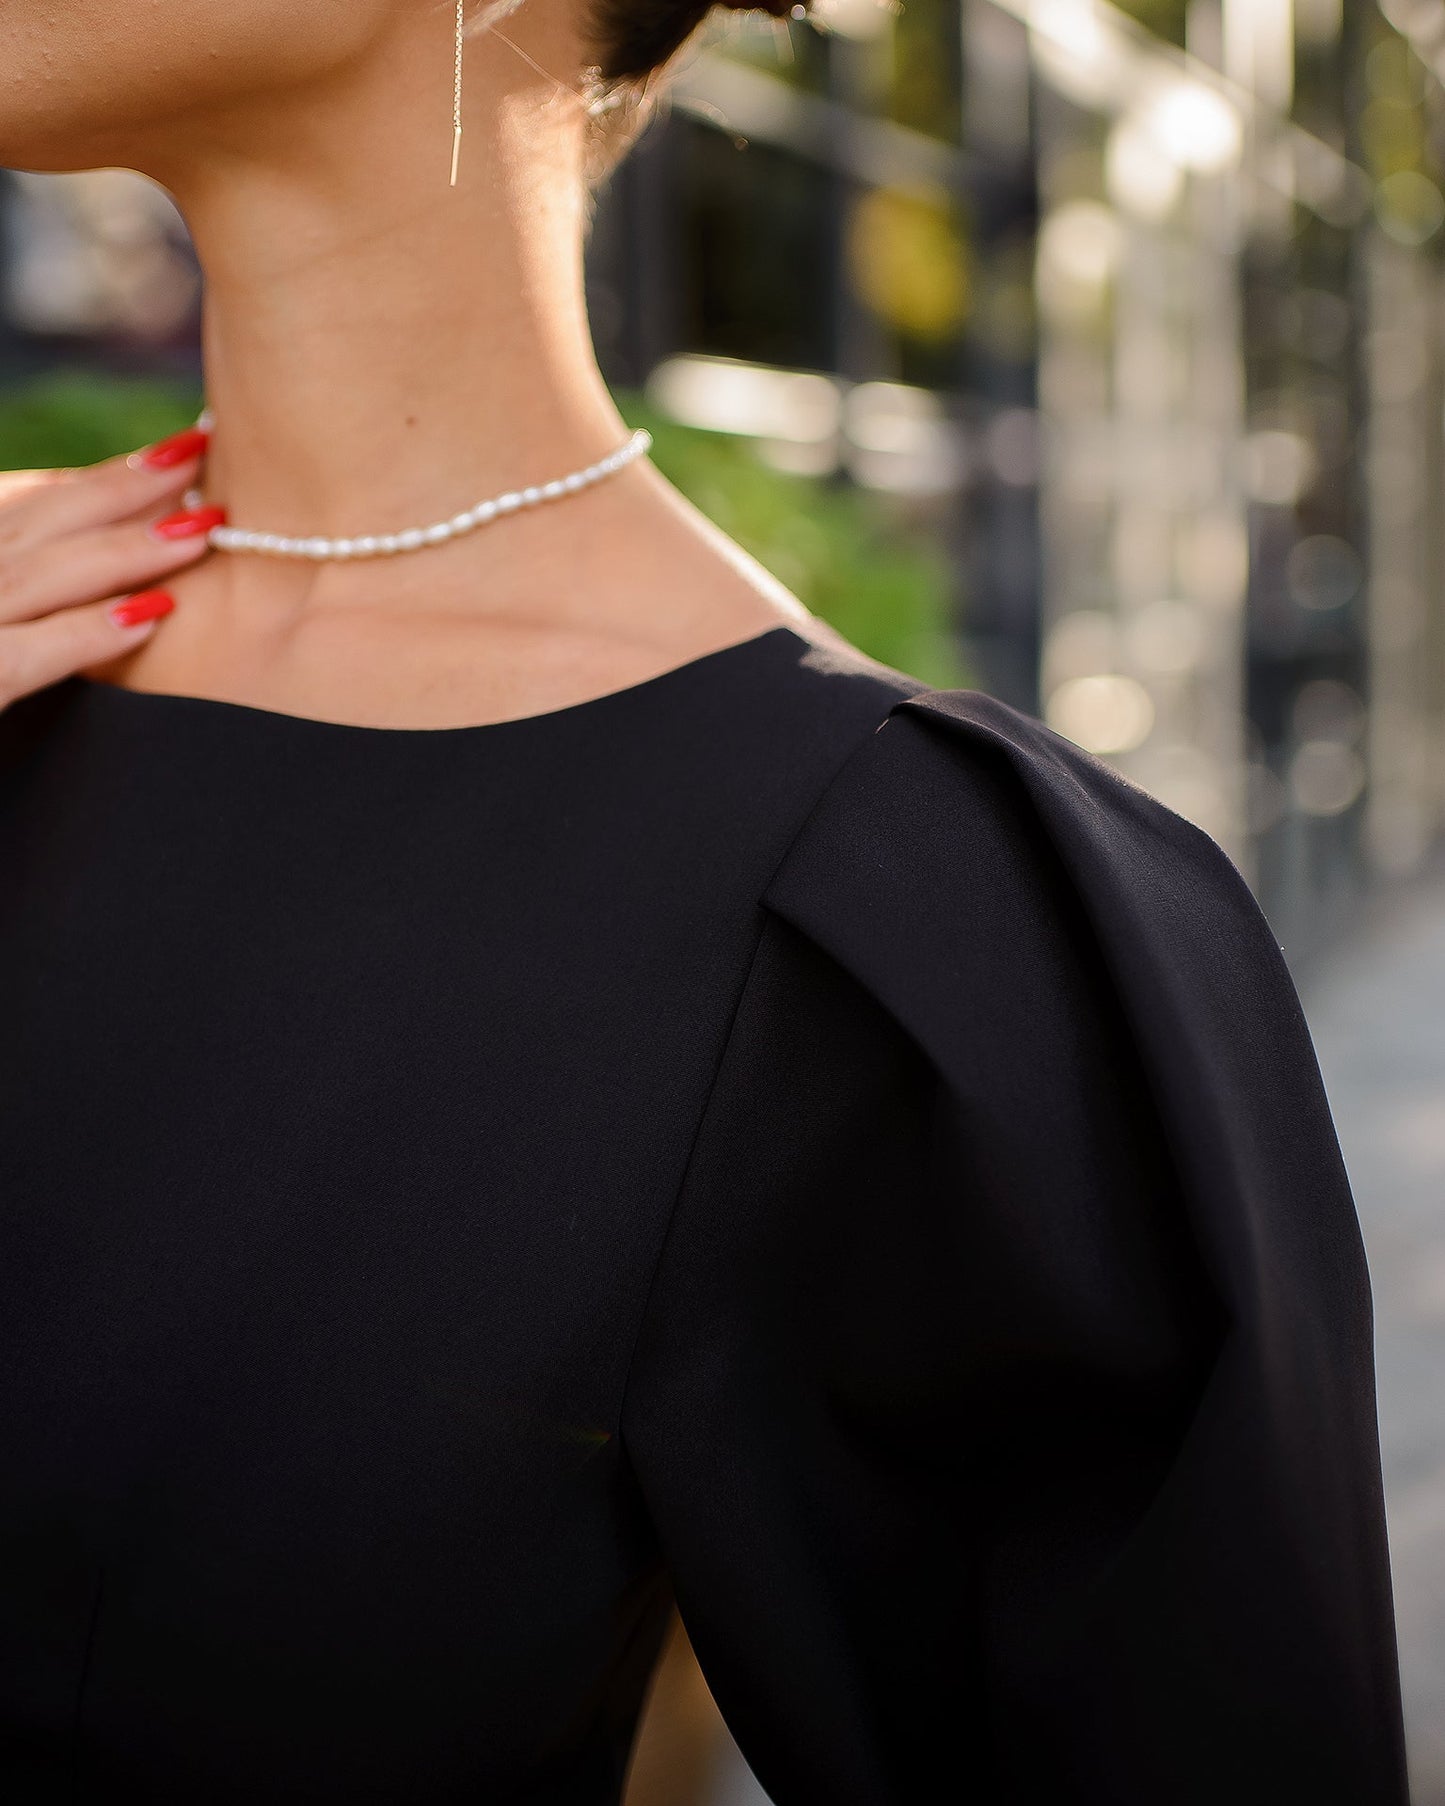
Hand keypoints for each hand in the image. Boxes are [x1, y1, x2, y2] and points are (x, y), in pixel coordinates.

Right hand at [0, 425, 223, 711]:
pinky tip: (150, 618)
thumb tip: (115, 578)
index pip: (16, 505)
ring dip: (122, 549)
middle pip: (29, 522)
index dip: (92, 481)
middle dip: (118, 488)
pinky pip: (18, 657)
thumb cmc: (0, 713)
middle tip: (201, 458)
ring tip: (202, 528)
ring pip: (32, 575)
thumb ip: (26, 586)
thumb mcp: (5, 620)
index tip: (169, 460)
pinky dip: (82, 634)